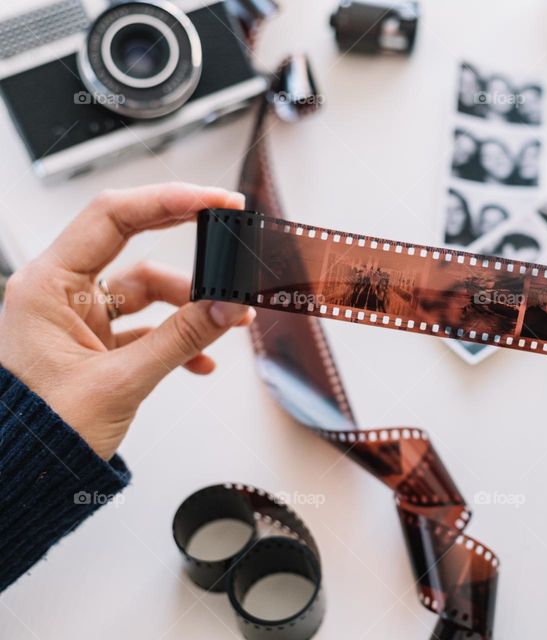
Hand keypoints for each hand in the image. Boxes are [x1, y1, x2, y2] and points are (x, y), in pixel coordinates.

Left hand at [0, 183, 254, 459]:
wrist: (18, 479)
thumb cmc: (38, 432)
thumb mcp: (119, 382)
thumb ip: (180, 339)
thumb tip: (226, 307)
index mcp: (46, 285)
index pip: (111, 217)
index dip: (168, 201)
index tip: (213, 201)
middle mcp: (59, 292)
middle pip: (133, 244)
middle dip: (186, 243)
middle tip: (227, 230)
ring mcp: (78, 317)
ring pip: (147, 291)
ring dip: (190, 306)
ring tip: (225, 324)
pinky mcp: (94, 342)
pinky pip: (146, 326)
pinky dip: (176, 339)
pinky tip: (200, 361)